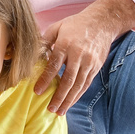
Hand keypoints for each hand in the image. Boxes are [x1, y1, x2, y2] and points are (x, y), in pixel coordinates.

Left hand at [34, 0, 134, 114]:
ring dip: (69, 100)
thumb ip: (44, 41)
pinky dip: (78, 95)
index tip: (37, 91)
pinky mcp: (96, 67)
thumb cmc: (75, 25)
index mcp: (66, 44)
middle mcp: (79, 55)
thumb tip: (32, 54)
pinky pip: (86, 84)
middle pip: (68, 80)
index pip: (54, 65)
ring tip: (59, 111)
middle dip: (59, 96)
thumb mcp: (57, 27)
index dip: (45, 80)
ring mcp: (89, 62)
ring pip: (79, 85)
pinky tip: (70, 103)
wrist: (102, 22)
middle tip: (50, 109)